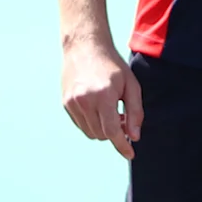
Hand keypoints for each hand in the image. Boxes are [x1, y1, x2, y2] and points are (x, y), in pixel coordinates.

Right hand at [62, 34, 141, 157]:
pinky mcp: (66, 103)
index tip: (130, 154)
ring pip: (90, 132)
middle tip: (122, 117)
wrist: (84, 46)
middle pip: (102, 134)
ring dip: (102, 129)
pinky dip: (91, 122)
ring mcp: (73, 103)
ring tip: (109, 111)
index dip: (122, 146)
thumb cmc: (112, 65)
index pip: (112, 132)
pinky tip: (97, 107)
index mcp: (103, 96)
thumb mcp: (131, 85)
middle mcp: (85, 101)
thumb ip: (135, 112)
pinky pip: (81, 124)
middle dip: (114, 132)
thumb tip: (134, 136)